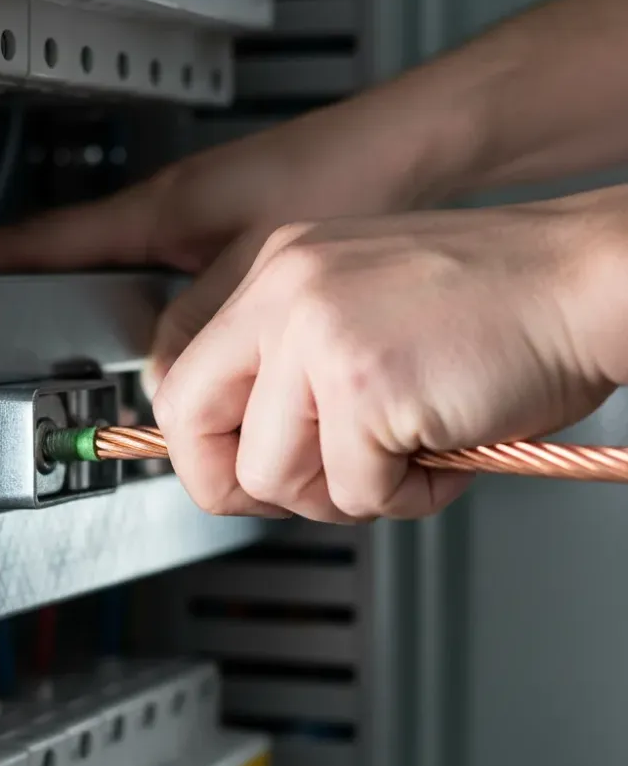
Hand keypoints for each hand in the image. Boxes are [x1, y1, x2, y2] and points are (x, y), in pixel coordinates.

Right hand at [0, 94, 457, 391]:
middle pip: (81, 280)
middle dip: (54, 321)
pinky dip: (179, 338)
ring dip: (130, 343)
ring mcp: (192, 235)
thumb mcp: (258, 266)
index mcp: (156, 214)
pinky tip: (195, 365)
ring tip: (118, 380)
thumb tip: (165, 385)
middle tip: (30, 361)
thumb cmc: (342, 180)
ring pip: (136, 302)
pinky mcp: (227, 251)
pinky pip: (181, 305)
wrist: (404, 155)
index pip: (45, 241)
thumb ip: (202, 327)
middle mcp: (165, 222)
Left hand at [152, 189, 627, 521]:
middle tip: (311, 487)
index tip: (231, 474)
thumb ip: (294, 372)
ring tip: (404, 454)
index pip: (179, 378)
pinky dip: (408, 493)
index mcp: (276, 273)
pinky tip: (443, 448)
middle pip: (192, 428)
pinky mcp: (364, 383)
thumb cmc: (493, 306)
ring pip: (274, 476)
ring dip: (346, 491)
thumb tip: (249, 453)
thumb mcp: (361, 313)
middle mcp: (284, 293)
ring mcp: (319, 335)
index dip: (199, 448)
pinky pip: (357, 490)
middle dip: (245, 486)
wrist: (585, 281)